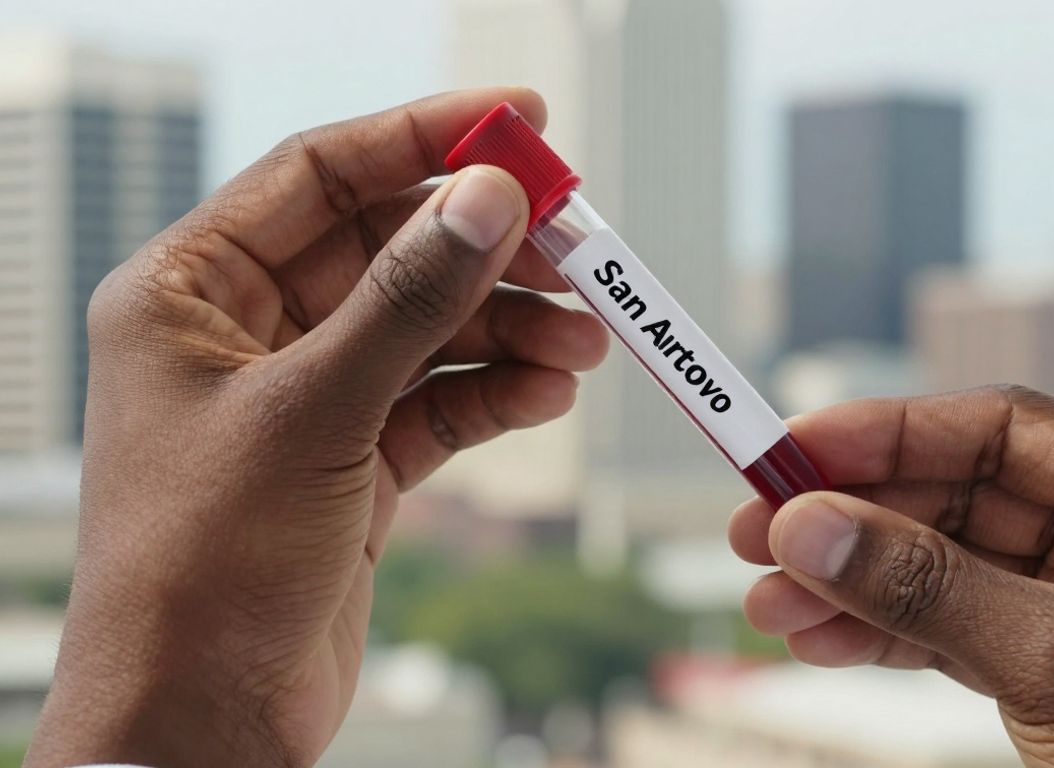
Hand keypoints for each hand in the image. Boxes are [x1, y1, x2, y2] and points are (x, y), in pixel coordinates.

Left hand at [25, 89, 608, 766]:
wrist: (203, 722)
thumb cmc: (201, 569)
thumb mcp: (312, 414)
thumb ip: (408, 302)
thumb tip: (487, 200)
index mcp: (190, 292)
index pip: (320, 175)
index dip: (422, 138)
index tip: (519, 122)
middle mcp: (247, 333)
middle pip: (390, 249)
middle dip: (486, 249)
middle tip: (576, 247)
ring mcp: (307, 397)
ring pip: (427, 326)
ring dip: (508, 326)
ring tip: (582, 340)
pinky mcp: (354, 459)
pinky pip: (440, 398)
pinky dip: (497, 391)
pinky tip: (546, 393)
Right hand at [730, 386, 1053, 766]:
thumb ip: (926, 586)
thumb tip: (808, 528)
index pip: (1000, 429)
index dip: (886, 433)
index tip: (794, 446)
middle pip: (954, 493)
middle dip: (853, 520)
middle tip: (756, 531)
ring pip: (938, 560)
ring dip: (850, 582)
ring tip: (769, 605)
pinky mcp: (1047, 649)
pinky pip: (946, 619)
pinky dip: (880, 630)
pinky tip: (818, 637)